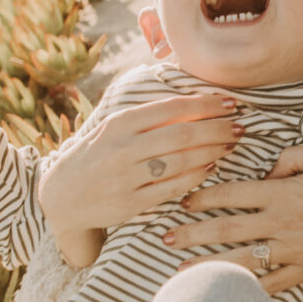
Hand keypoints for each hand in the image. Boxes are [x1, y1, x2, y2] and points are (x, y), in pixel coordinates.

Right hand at [38, 92, 244, 237]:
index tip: (231, 102)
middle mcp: (122, 148)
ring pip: (181, 161)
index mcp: (120, 122)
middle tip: (240, 126)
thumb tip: (193, 98)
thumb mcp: (113, 127)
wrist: (62, 196)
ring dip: (212, 151)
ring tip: (231, 144)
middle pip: (182, 134)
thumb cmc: (97, 154)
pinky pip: (173, 187)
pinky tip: (211, 167)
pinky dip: (196, 176)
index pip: (172, 108)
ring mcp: (126, 177)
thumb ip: (147, 114)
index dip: (206, 105)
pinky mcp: (131, 203)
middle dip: (217, 129)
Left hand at [174, 144, 302, 293]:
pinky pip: (271, 284)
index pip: (232, 194)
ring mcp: (294, 251)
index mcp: (284, 193)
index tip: (182, 202)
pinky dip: (246, 291)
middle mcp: (283, 224)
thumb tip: (265, 173)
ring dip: (208, 267)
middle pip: (226, 230)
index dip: (203, 197)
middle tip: (164, 237)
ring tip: (181, 273)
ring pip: (242, 262)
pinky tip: (224, 296)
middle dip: (191, 234)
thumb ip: (290, 158)